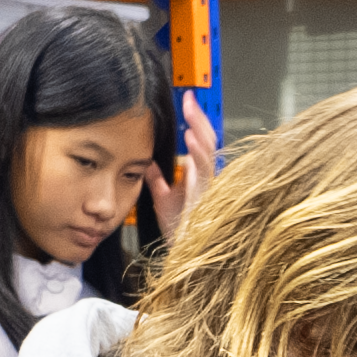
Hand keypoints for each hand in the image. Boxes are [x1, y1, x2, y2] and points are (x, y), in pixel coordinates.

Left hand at [145, 91, 217, 243]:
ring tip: (190, 110)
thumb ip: (157, 178)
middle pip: (209, 143)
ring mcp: (210, 188)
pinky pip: (206, 172)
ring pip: (211, 153)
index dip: (195, 123)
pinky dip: (199, 153)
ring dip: (200, 130)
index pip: (201, 144)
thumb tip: (145, 159)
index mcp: (199, 178)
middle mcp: (208, 180)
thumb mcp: (163, 199)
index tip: (186, 102)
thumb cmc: (180, 235)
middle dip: (199, 119)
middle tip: (189, 98)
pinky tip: (190, 138)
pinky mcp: (208, 198)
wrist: (186, 258)